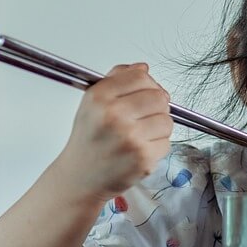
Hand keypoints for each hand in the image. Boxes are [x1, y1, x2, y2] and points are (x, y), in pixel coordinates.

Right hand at [54, 63, 173, 202]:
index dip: (147, 84)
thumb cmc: (89, 140)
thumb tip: (143, 68)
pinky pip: (166, 143)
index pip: (140, 76)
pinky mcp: (143, 158)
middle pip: (158, 96)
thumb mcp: (92, 102)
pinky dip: (156, 146)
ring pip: (166, 120)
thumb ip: (117, 80)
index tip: (144, 92)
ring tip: (140, 135)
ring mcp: (130, 138)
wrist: (80, 177)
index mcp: (99, 97)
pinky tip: (139, 149)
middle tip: (143, 116)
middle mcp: (113, 116)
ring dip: (158, 127)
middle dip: (155, 106)